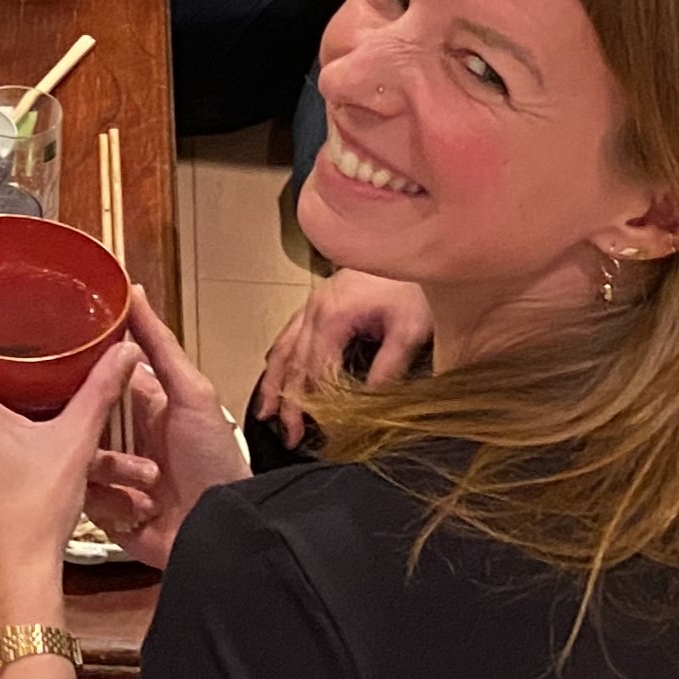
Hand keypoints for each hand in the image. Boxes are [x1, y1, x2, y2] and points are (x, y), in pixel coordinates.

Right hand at [105, 283, 250, 567]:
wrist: (224, 530)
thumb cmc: (215, 459)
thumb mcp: (190, 392)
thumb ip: (158, 342)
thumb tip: (132, 288)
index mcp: (140, 403)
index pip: (97, 376)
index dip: (78, 371)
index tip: (57, 363)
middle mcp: (123, 435)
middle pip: (79, 419)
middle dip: (86, 429)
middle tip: (94, 434)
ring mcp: (114, 475)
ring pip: (79, 459)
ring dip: (113, 473)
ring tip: (145, 483)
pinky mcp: (108, 511)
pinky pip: (87, 499)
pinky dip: (113, 504)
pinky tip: (140, 509)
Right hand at [253, 268, 433, 444]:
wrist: (408, 241)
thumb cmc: (411, 285)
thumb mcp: (409, 330)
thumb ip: (387, 369)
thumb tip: (368, 406)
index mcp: (332, 317)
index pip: (317, 375)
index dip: (319, 409)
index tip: (327, 435)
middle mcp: (314, 311)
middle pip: (294, 366)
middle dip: (289, 404)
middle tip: (290, 437)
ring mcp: (311, 305)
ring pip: (283, 349)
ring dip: (275, 383)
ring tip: (267, 414)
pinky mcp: (317, 303)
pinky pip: (289, 334)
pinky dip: (279, 358)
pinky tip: (275, 373)